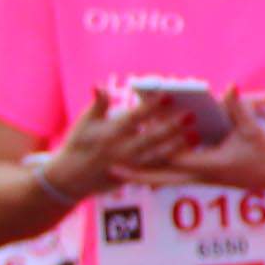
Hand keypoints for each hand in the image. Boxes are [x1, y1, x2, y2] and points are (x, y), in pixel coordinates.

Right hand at [56, 90, 204, 199]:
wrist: (68, 179)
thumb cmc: (77, 145)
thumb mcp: (84, 123)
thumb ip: (98, 104)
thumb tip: (100, 85)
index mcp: (109, 133)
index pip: (134, 117)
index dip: (152, 107)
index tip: (169, 96)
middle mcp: (120, 150)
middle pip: (151, 137)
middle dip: (172, 126)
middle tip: (192, 115)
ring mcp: (128, 166)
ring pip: (157, 155)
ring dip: (178, 145)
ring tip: (197, 135)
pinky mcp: (133, 177)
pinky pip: (156, 170)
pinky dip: (172, 162)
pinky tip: (189, 155)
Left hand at [117, 112, 264, 202]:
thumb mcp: (251, 131)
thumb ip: (237, 109)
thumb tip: (228, 88)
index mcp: (208, 165)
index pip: (175, 158)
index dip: (153, 149)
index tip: (132, 144)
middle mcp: (200, 176)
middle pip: (161, 178)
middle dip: (136, 174)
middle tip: (112, 170)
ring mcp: (200, 179)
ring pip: (165, 180)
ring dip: (143, 174)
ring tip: (121, 171)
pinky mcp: (203, 178)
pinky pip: (175, 177)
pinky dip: (158, 173)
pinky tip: (146, 170)